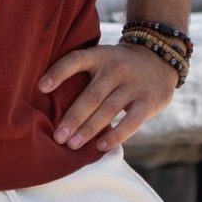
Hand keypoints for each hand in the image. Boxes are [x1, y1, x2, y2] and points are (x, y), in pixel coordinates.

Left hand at [40, 41, 178, 152]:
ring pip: (108, 110)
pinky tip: (101, 146)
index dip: (58, 73)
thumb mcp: (103, 59)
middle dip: (73, 118)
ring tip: (72, 145)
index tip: (41, 88)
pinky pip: (131, 121)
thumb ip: (83, 74)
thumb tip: (48, 103)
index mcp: (100, 56)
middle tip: (57, 137)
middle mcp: (116, 69)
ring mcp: (134, 85)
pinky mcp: (149, 101)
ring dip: (89, 129)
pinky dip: (116, 135)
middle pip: (91, 96)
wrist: (160, 58)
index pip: (76, 60)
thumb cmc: (119, 65)